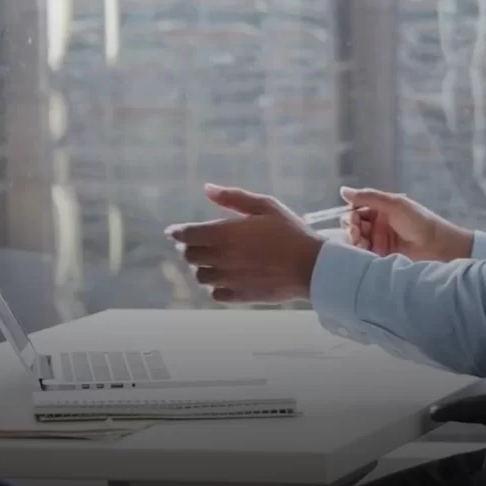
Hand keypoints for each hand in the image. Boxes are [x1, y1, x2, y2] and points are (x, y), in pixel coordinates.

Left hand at [166, 184, 324, 303]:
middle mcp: (221, 257)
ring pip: (199, 276)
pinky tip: (227, 278)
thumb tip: (207, 189)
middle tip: (199, 243)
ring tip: (215, 261)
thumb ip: (232, 198)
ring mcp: (228, 279)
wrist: (312, 267)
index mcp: (224, 233)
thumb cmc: (290, 232)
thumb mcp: (265, 206)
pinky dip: (216, 286)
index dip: (177, 232)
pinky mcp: (239, 296)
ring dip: (202, 267)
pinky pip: (215, 294)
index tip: (173, 232)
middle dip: (190, 247)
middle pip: (189, 255)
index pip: (187, 234)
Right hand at [339, 187, 473, 261]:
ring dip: (354, 240)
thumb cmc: (418, 221)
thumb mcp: (393, 204)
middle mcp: (377, 224)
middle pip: (354, 225)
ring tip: (360, 242)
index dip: (351, 213)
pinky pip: (364, 253)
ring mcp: (379, 241)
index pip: (356, 209)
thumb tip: (342, 190)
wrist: (437, 245)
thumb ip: (368, 196)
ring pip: (356, 239)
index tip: (353, 217)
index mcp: (380, 209)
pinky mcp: (380, 256)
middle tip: (356, 231)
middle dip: (351, 227)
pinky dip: (359, 252)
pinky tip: (362, 251)